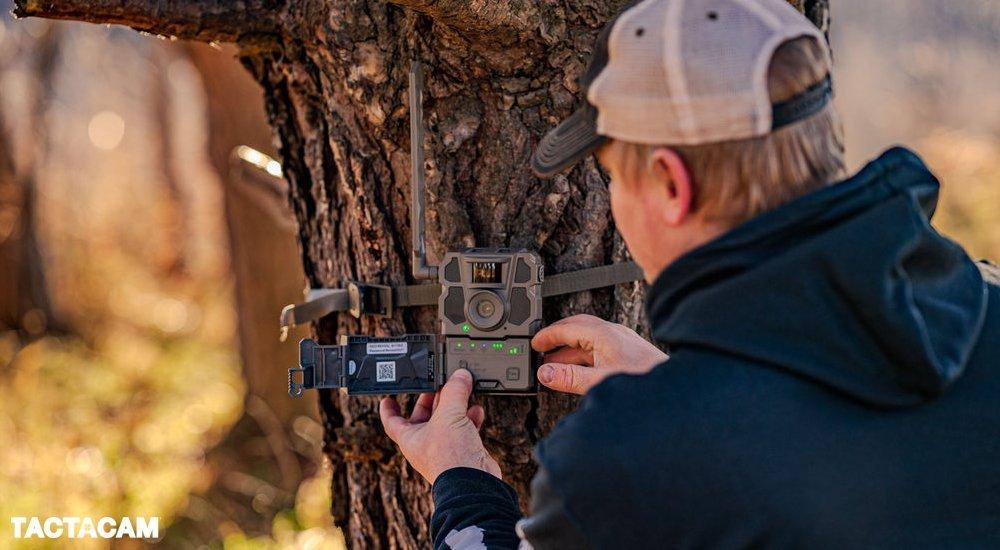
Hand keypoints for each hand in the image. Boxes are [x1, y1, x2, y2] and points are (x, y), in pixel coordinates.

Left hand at [379, 369, 500, 484]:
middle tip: (437, 384)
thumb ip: (454, 392)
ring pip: (446, 420)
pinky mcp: (463, 450)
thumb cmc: (450, 458)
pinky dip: (470, 418)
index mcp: (410, 437)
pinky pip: (464, 429)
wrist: (473, 483)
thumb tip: (459, 376)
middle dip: (431, 399)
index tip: (388, 397)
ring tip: (461, 391)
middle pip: (423, 416)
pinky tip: (476, 410)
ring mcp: (444, 447)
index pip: (392, 421)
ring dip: (454, 406)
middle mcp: (425, 443)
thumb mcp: (448, 415)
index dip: (388, 408)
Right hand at [531, 314, 666, 393]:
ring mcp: (622, 342)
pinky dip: (583, 357)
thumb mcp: (600, 381)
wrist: (676, 391)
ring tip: (554, 365)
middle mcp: (613, 334)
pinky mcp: (628, 353)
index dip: (548, 335)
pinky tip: (579, 371)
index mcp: (605, 334)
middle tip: (540, 350)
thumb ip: (570, 378)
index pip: (568, 327)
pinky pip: (598, 349)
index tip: (534, 344)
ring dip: (569, 351)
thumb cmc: (645, 381)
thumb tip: (545, 374)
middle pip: (577, 328)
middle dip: (557, 338)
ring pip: (588, 340)